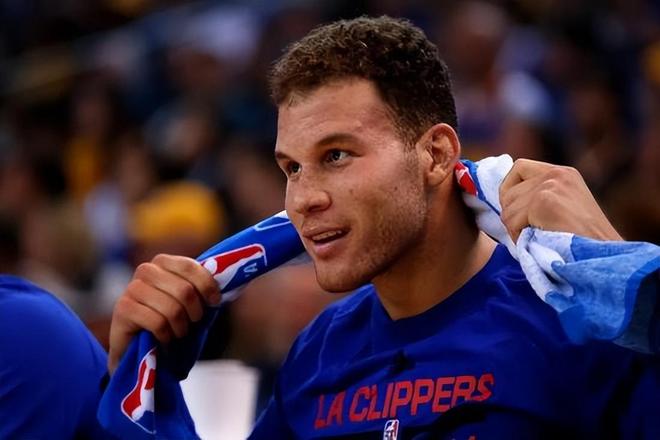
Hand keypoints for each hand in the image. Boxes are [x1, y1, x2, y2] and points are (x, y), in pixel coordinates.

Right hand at [108, 254, 219, 373]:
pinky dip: (166, 335)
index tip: (215, 303)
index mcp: (163, 262)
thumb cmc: (169, 321)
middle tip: (192, 324)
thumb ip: (202, 288)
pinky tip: (163, 338)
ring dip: (180, 327)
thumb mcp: (189, 301)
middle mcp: (145, 270)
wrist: (136, 348)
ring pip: (172, 309)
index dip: (207, 286)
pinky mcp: (123, 309)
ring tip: (177, 332)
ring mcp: (131, 289)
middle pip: (184, 291)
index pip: (190, 267)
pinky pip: (157, 323)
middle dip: (195, 313)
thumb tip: (227, 279)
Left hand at [499, 159, 622, 242]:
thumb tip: (503, 199)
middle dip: (511, 216)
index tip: (514, 211)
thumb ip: (539, 196)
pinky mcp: (544, 201)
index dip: (509, 190)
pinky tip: (536, 242)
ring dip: (515, 229)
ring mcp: (550, 185)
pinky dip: (518, 237)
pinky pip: (512, 221)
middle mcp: (556, 174)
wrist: (601, 257)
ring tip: (535, 239)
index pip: (519, 168)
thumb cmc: (582, 242)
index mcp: (563, 173)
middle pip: (508, 191)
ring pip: (507, 209)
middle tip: (526, 233)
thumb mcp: (564, 208)